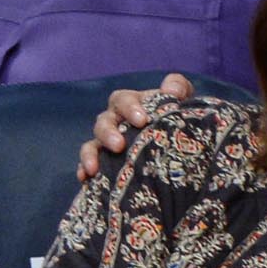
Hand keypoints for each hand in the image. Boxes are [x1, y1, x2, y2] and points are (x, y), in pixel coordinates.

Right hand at [77, 74, 193, 180]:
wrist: (180, 145)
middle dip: (108, 133)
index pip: (123, 100)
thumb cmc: (176, 119)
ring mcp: (106, 144)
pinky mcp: (103, 163)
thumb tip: (171, 91)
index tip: (142, 120)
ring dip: (90, 154)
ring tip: (94, 168)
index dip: (130, 108)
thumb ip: (179, 88)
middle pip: (104, 122)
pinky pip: (88, 165)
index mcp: (131, 105)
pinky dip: (83, 170)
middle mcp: (115, 122)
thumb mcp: (183, 101)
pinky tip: (84, 179)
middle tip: (119, 146)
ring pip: (92, 144)